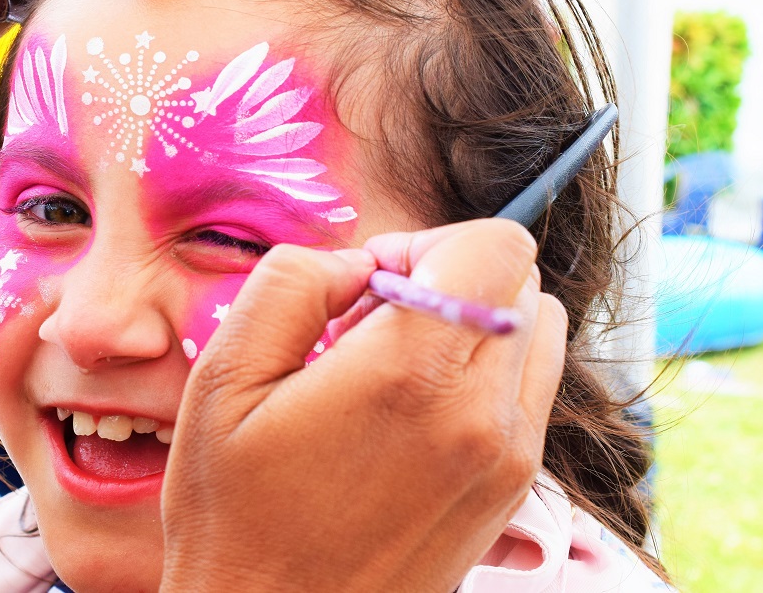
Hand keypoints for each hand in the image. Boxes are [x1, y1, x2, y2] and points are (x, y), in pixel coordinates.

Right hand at [161, 219, 567, 591]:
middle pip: (520, 282)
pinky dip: (486, 376)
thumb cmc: (239, 519)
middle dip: (451, 278)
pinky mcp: (512, 491)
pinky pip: (528, 392)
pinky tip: (415, 413)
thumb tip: (360, 262)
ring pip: (538, 334)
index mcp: (415, 376)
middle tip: (377, 325)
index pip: (497, 245)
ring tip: (399, 367)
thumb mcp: (224, 380)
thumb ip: (293, 283)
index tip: (374, 284)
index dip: (428, 242)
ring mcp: (510, 459)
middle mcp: (485, 416)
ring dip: (477, 324)